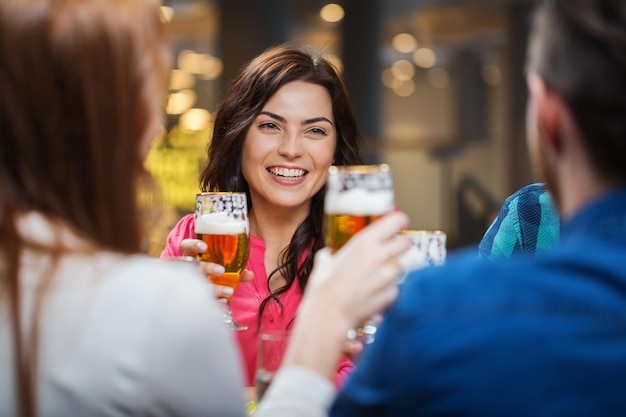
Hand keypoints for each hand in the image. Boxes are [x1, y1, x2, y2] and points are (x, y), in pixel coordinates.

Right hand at [179, 238, 253, 298]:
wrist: (201, 294)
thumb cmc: (212, 275)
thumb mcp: (223, 268)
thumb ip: (236, 269)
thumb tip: (250, 274)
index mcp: (192, 257)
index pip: (186, 247)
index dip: (193, 245)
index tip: (204, 247)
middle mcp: (188, 269)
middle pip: (193, 266)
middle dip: (207, 268)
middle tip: (221, 271)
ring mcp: (188, 284)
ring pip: (197, 285)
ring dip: (214, 288)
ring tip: (229, 291)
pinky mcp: (193, 297)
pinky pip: (201, 300)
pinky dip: (214, 301)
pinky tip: (223, 302)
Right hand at [305, 211, 409, 328]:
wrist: (329, 314)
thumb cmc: (324, 287)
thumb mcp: (325, 260)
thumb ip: (334, 253)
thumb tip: (331, 253)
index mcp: (365, 241)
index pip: (397, 220)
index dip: (398, 222)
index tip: (397, 225)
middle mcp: (380, 255)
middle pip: (406, 243)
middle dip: (400, 246)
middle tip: (389, 251)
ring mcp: (388, 276)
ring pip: (401, 266)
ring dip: (391, 270)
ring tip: (374, 278)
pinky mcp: (392, 293)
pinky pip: (395, 286)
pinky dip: (387, 289)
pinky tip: (372, 292)